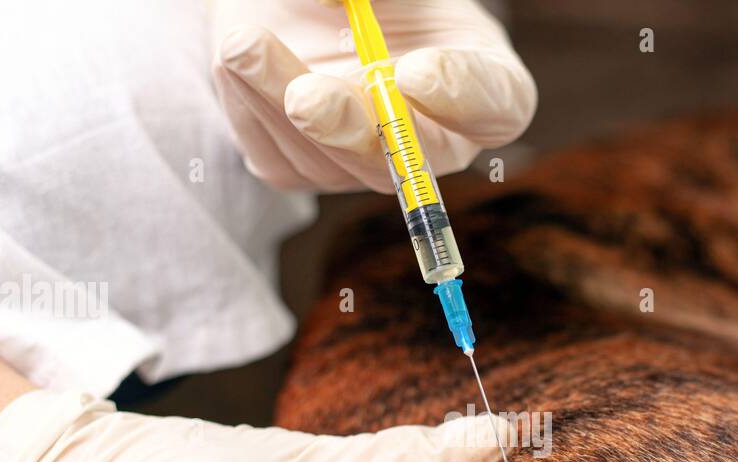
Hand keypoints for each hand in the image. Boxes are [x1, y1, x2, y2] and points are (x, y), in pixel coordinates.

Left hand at [209, 0, 536, 191]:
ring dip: (279, 102)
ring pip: (327, 157)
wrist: (300, 5)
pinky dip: (252, 101)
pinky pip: (279, 153)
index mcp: (482, 83)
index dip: (462, 96)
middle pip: (407, 160)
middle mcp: (432, 141)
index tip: (419, 71)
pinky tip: (242, 54)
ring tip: (245, 45)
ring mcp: (364, 165)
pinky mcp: (302, 169)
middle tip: (311, 97)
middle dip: (353, 128)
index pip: (495, 105)